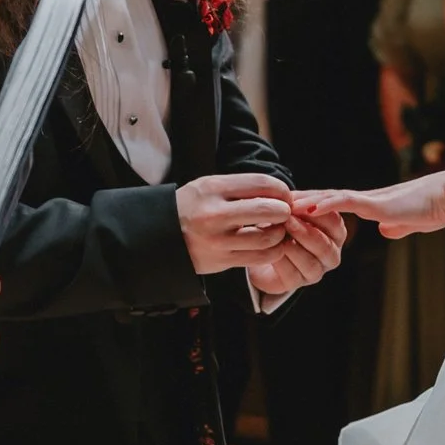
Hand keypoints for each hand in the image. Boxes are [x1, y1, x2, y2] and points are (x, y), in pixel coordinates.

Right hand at [177, 173, 292, 273]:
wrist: (159, 236)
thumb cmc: (190, 208)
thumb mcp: (208, 186)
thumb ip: (241, 187)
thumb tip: (279, 193)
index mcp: (213, 188)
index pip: (262, 183)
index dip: (282, 189)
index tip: (284, 195)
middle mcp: (214, 214)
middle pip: (268, 210)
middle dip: (284, 211)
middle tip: (284, 212)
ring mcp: (218, 240)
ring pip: (268, 238)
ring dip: (280, 233)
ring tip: (276, 229)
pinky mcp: (221, 261)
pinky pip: (259, 258)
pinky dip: (272, 251)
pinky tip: (269, 245)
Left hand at [248, 209, 347, 294]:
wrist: (262, 247)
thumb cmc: (281, 223)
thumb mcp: (290, 209)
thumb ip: (296, 201)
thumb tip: (290, 197)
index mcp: (335, 232)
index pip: (334, 222)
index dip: (316, 213)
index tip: (296, 204)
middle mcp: (331, 254)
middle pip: (325, 245)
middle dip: (304, 231)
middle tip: (286, 219)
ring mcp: (316, 271)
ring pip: (310, 262)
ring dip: (292, 246)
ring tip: (277, 234)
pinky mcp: (297, 283)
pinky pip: (292, 274)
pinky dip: (280, 260)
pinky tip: (270, 249)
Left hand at [295, 171, 444, 239]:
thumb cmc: (435, 208)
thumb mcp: (410, 222)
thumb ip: (396, 225)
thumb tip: (385, 231)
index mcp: (373, 204)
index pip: (338, 203)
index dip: (316, 204)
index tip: (296, 207)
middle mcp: (367, 199)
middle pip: (327, 196)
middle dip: (303, 199)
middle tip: (278, 201)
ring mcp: (370, 200)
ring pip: (331, 197)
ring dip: (307, 200)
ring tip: (284, 203)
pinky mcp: (377, 204)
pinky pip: (346, 201)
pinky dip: (326, 203)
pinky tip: (309, 206)